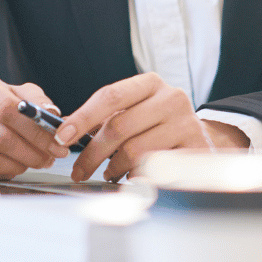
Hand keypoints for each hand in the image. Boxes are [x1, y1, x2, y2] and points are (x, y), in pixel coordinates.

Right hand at [0, 75, 68, 179]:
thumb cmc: (2, 102)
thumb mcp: (21, 93)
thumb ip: (39, 102)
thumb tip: (56, 118)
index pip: (7, 109)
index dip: (35, 127)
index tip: (57, 137)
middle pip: (3, 135)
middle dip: (35, 147)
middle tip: (54, 153)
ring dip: (26, 159)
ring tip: (42, 159)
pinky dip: (11, 167)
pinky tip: (23, 163)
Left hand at [55, 73, 211, 182]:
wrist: (198, 139)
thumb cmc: (157, 126)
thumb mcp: (134, 112)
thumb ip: (104, 118)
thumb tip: (65, 127)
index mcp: (151, 84)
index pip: (110, 96)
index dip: (83, 117)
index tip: (63, 136)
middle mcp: (171, 98)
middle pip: (119, 126)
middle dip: (92, 153)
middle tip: (79, 170)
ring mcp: (186, 123)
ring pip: (134, 151)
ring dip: (113, 168)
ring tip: (109, 173)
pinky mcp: (194, 149)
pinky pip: (152, 170)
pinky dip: (134, 177)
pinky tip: (130, 177)